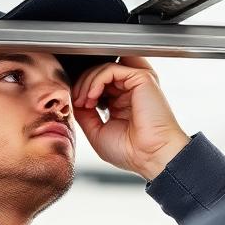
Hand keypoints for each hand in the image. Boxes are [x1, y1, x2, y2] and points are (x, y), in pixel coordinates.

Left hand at [72, 56, 189, 179]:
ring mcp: (137, 83)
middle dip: (83, 84)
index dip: (83, 90)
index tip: (77, 106)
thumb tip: (74, 98)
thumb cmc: (131, 151)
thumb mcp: (97, 131)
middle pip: (100, 72)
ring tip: (85, 100)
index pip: (98, 83)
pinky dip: (97, 79)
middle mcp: (131, 90)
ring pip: (105, 67)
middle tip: (78, 102)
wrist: (150, 157)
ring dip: (88, 81)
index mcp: (122, 102)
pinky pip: (112, 68)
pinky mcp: (143, 78)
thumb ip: (84, 112)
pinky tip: (93, 95)